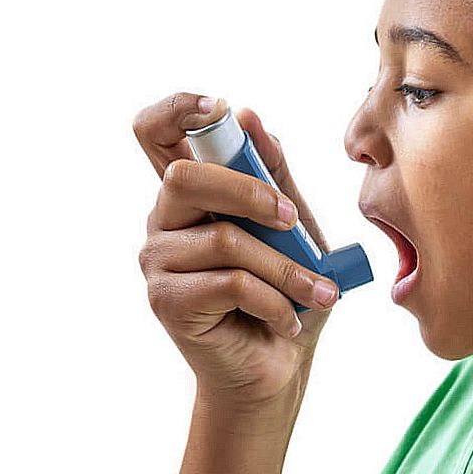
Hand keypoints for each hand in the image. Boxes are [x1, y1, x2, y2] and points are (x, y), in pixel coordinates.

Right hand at [133, 92, 335, 407]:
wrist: (279, 366)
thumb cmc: (285, 290)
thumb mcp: (293, 227)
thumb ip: (273, 175)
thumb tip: (249, 117)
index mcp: (192, 193)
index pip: (156, 132)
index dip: (177, 108)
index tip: (220, 107)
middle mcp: (165, 220)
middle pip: (184, 176)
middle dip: (249, 192)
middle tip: (291, 220)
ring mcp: (159, 260)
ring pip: (224, 240)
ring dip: (285, 269)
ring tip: (317, 292)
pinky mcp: (166, 300)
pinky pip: (229, 283)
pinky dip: (274, 300)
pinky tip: (288, 320)